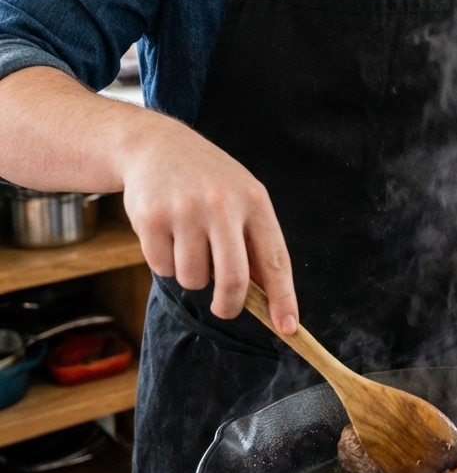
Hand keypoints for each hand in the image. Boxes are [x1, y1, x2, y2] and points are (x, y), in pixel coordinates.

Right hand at [120, 113, 297, 333]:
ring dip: (191, 275)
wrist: (155, 145)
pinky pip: (162, 268)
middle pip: (233, 280)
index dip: (283, 297)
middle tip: (223, 307)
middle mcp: (222, 205)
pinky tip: (166, 232)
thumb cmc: (207, 179)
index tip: (288, 327)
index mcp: (254, 200)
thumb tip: (268, 295)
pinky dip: (164, 262)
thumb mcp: (241, 197)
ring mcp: (185, 211)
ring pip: (193, 279)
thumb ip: (255, 242)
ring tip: (188, 243)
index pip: (275, 259)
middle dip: (229, 306)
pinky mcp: (151, 219)